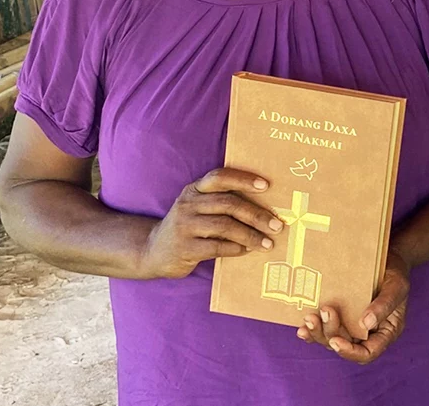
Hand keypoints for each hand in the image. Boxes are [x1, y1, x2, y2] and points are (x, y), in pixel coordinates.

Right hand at [140, 169, 280, 278]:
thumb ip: (222, 202)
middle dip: (256, 215)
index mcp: (194, 189)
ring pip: (225, 226)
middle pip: (229, 204)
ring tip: (267, 243)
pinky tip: (246, 250)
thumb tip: (264, 207)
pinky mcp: (184, 248)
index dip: (243, 179)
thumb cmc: (188, 227)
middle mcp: (188, 204)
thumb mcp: (198, 207)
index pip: (220, 177)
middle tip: (277, 225)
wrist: (152, 251)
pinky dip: (235, 248)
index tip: (266, 185)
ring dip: (251, 235)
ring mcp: (184, 226)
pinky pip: (216, 247)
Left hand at [297, 249, 409, 363]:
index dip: (350, 352)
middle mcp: (368, 333)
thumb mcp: (396, 286)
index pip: (368, 353)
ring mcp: (352, 325)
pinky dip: (313, 331)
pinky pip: (325, 329)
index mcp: (385, 332)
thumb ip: (384, 305)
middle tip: (324, 311)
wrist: (387, 258)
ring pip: (332, 339)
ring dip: (319, 332)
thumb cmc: (395, 273)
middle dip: (330, 334)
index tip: (335, 340)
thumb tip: (366, 324)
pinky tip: (302, 328)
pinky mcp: (341, 316)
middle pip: (346, 345)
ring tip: (310, 317)